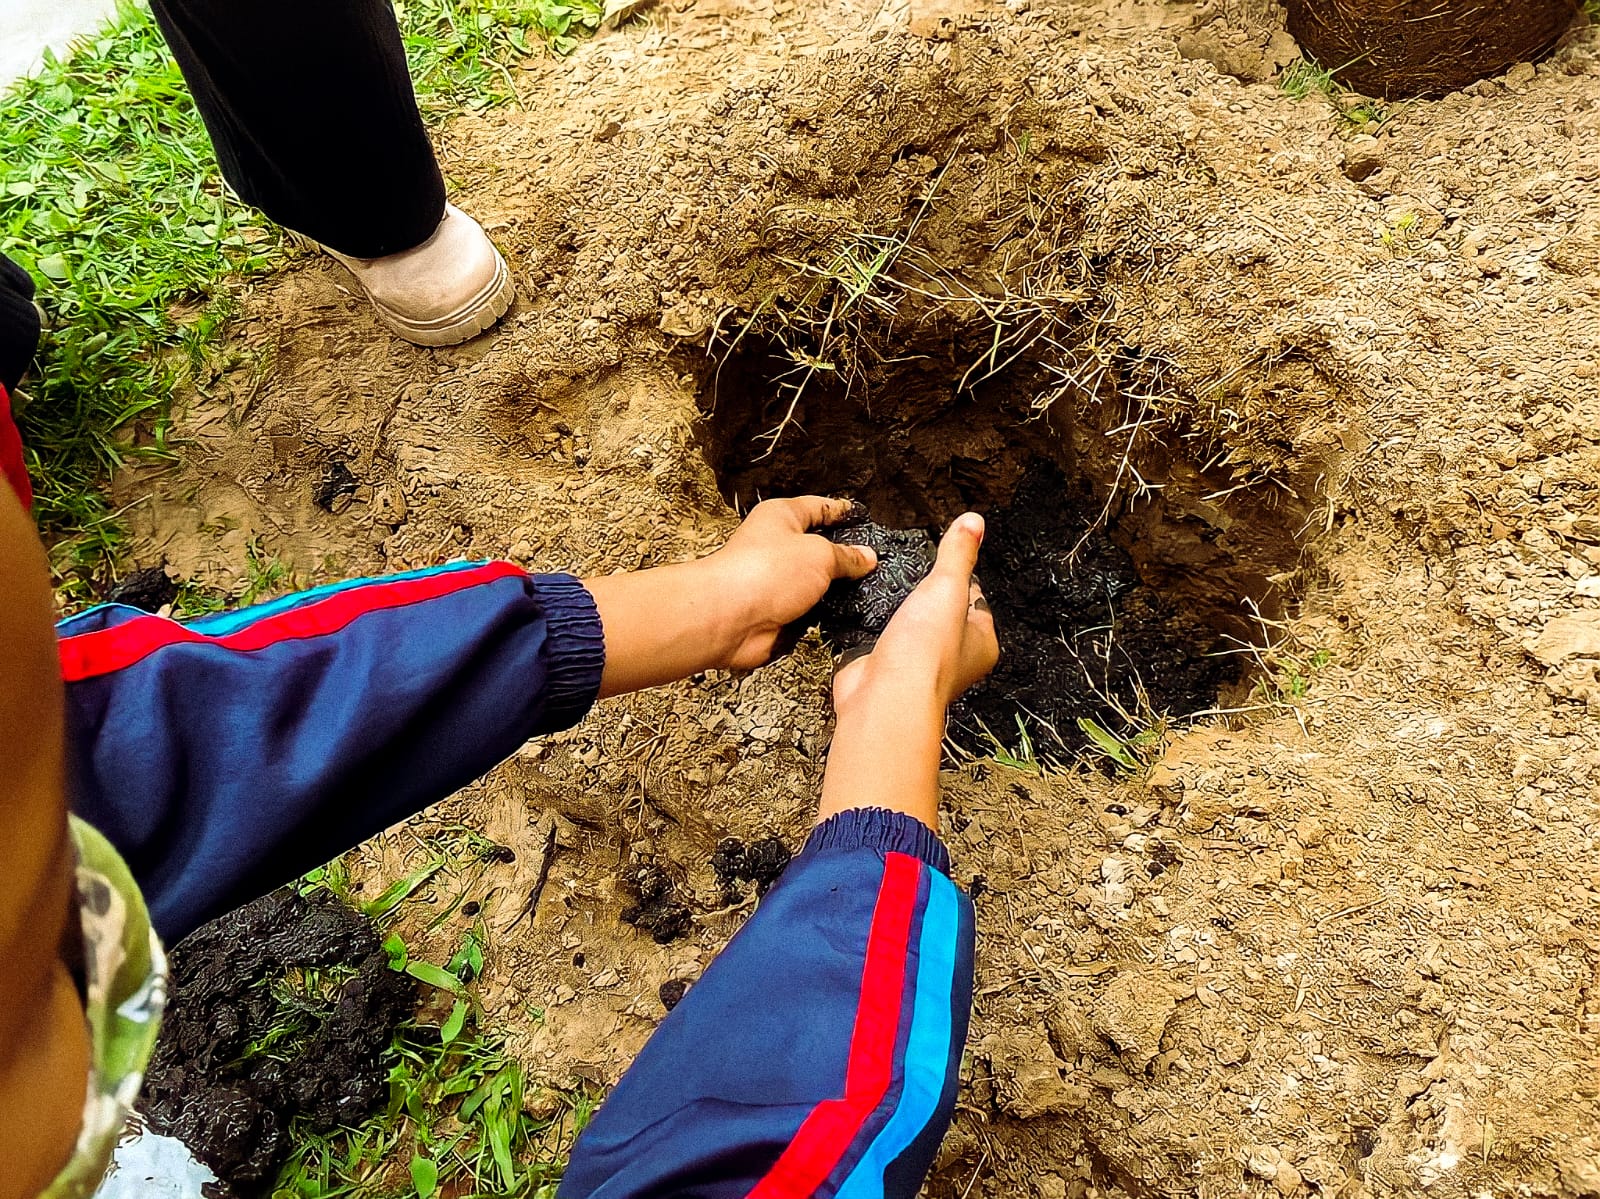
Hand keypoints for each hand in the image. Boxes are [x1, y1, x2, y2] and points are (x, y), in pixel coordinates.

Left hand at [702, 496, 877, 670]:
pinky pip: (810, 610)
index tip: (859, 515)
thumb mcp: (820, 554)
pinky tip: (842, 614)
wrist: (730, 618)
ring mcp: (777, 581)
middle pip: (817, 547)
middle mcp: (777, 546)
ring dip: (834, 589)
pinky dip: (824, 613)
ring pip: (816, 582)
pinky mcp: (779, 611)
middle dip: (843, 556)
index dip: (840, 511)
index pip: (817, 507)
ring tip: (862, 588)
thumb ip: (846, 556)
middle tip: (871, 560)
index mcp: (781, 517)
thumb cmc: (760, 573)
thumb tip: (865, 557)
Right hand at [832, 512, 998, 717]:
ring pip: (912, 626)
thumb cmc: (926, 656)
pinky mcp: (887, 666)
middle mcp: (953, 658)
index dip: (962, 576)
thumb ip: (958, 554)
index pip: (977, 599)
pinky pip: (883, 638)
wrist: (885, 696)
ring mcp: (918, 664)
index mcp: (981, 643)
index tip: (949, 558)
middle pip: (943, 612)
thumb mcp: (948, 587)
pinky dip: (875, 626)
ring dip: (899, 611)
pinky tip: (869, 614)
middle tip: (915, 573)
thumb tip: (974, 523)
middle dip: (927, 593)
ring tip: (890, 591)